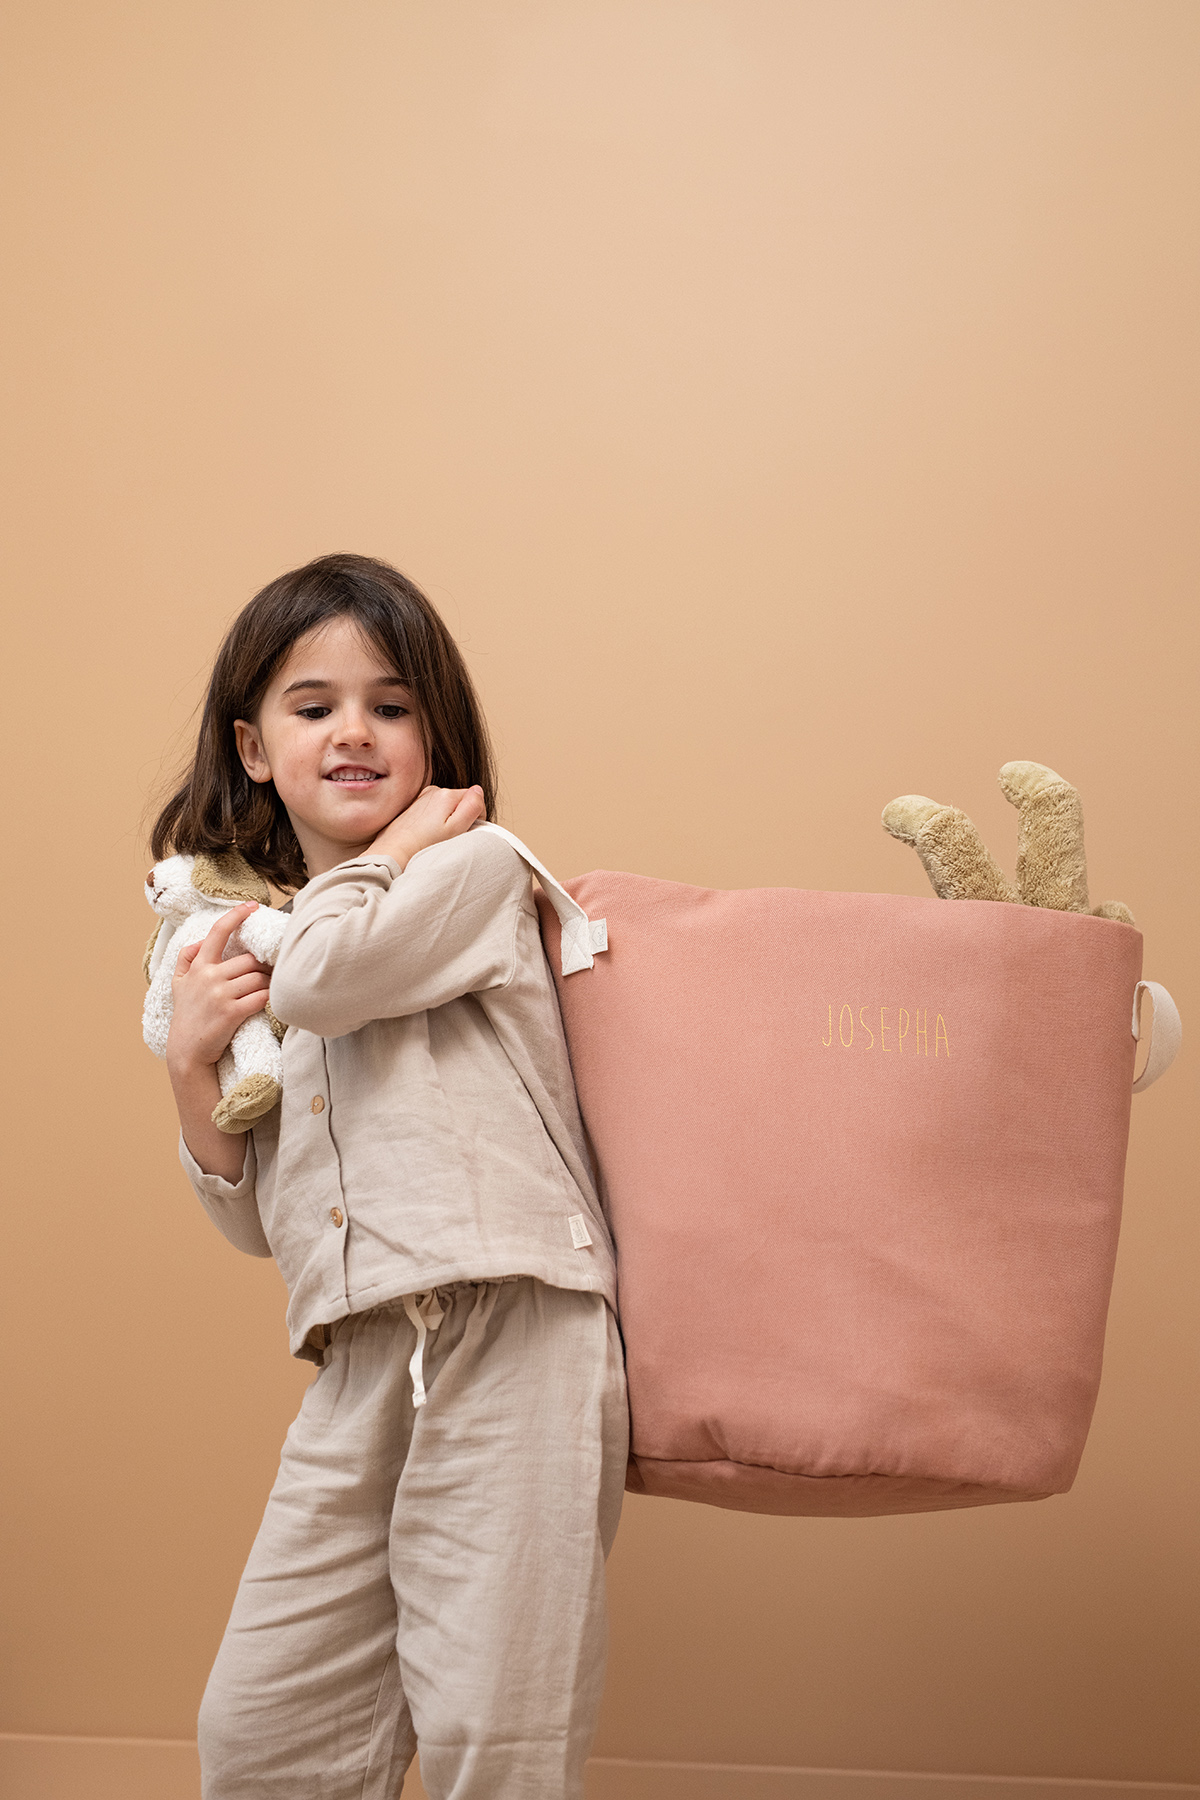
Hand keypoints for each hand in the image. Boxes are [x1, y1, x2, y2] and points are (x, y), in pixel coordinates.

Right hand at [166, 903, 272, 1074]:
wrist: (188, 1052)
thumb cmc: (187, 1016)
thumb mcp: (178, 985)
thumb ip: (186, 959)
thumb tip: (199, 941)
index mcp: (198, 966)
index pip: (217, 932)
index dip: (236, 916)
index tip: (251, 905)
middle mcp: (209, 977)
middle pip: (250, 960)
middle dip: (263, 967)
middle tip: (269, 974)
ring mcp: (220, 995)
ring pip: (258, 978)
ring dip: (268, 984)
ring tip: (267, 990)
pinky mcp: (232, 1012)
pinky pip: (261, 997)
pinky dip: (269, 998)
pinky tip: (270, 1002)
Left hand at [367, 784, 485, 869]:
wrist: (394, 851)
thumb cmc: (424, 845)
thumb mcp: (456, 828)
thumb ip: (472, 806)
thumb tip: (478, 790)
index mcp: (446, 794)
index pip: (475, 799)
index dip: (475, 818)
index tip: (464, 832)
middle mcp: (433, 791)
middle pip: (460, 802)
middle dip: (460, 818)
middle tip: (449, 836)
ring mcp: (422, 798)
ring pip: (446, 807)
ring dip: (446, 820)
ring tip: (435, 837)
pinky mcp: (413, 807)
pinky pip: (432, 811)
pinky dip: (433, 822)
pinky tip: (426, 835)